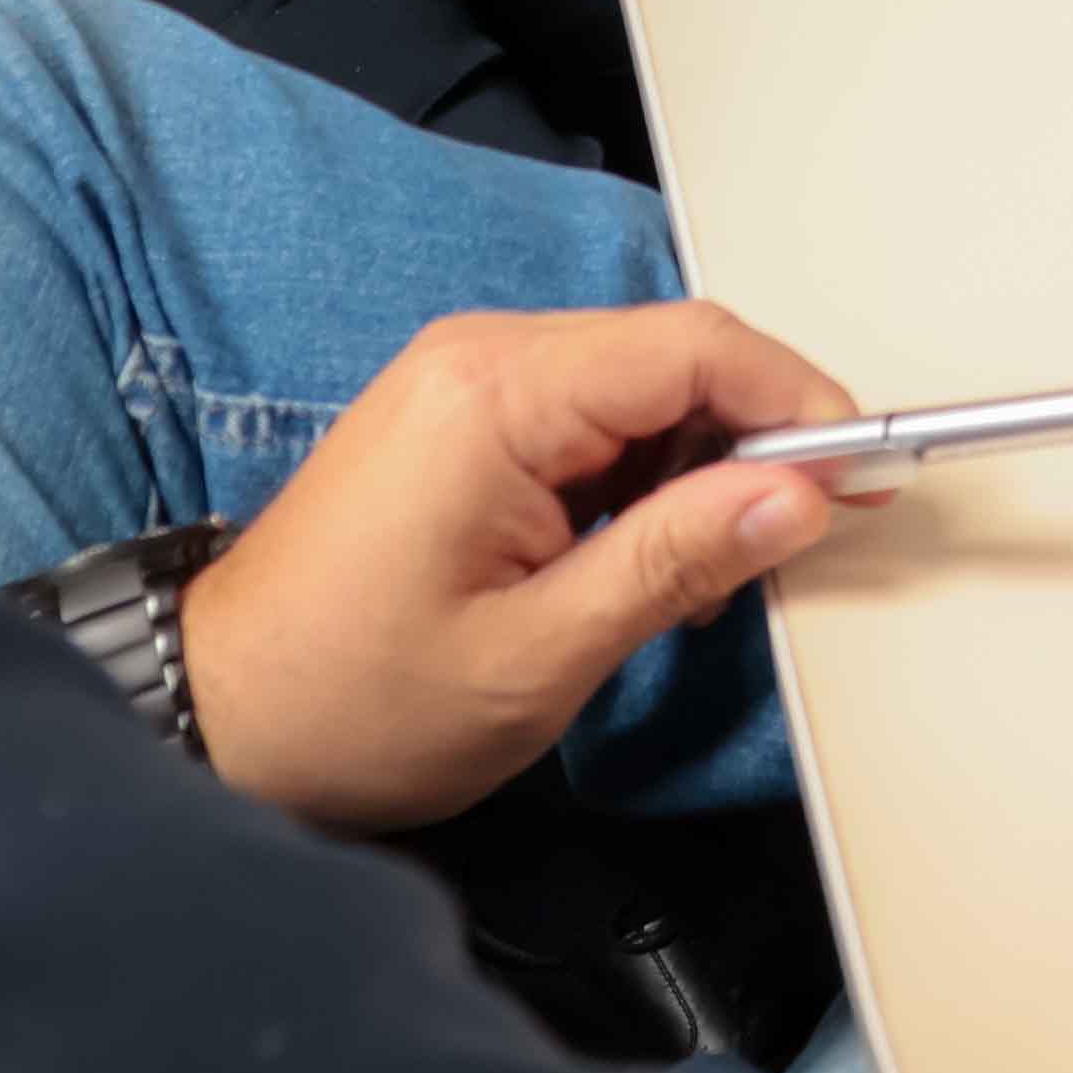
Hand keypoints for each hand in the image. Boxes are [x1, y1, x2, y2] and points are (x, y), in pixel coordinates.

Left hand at [178, 302, 858, 830]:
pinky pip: (592, 416)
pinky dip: (644, 476)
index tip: (863, 478)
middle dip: (758, 439)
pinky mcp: (460, 419)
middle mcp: (479, 357)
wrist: (208, 725)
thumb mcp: (538, 654)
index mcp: (494, 393)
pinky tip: (646, 556)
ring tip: (705, 575)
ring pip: (643, 388)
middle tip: (802, 536)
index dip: (800, 404)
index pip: (697, 346)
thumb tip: (800, 496)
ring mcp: (464, 382)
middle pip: (677, 355)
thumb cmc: (346, 703)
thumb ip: (679, 560)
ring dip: (700, 464)